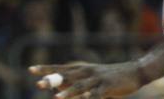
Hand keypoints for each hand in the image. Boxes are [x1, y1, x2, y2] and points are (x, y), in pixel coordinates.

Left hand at [29, 61, 143, 97]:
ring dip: (68, 93)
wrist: (133, 72)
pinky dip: (90, 97)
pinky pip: (97, 94)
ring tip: (56, 98)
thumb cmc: (108, 77)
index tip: (30, 70)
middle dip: (52, 80)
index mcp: (80, 69)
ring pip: (80, 86)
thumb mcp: (88, 78)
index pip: (59, 68)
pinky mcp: (107, 86)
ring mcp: (96, 79)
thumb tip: (56, 87)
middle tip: (38, 84)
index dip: (45, 69)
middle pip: (66, 76)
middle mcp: (86, 71)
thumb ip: (73, 82)